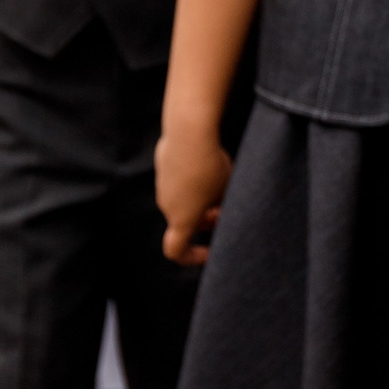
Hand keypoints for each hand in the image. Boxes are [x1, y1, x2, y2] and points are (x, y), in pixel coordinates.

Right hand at [154, 126, 231, 265]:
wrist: (189, 131)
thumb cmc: (211, 166)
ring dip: (199, 201)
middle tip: (224, 210)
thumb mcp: (226, 191)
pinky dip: (192, 182)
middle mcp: (167, 205)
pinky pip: (178, 182)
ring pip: (182, 201)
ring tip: (221, 183)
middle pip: (184, 224)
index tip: (210, 249)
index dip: (192, 257)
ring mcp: (162, 185)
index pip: (176, 251)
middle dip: (205, 222)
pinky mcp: (163, 166)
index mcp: (182, 219)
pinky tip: (208, 163)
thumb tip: (222, 208)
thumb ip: (223, 207)